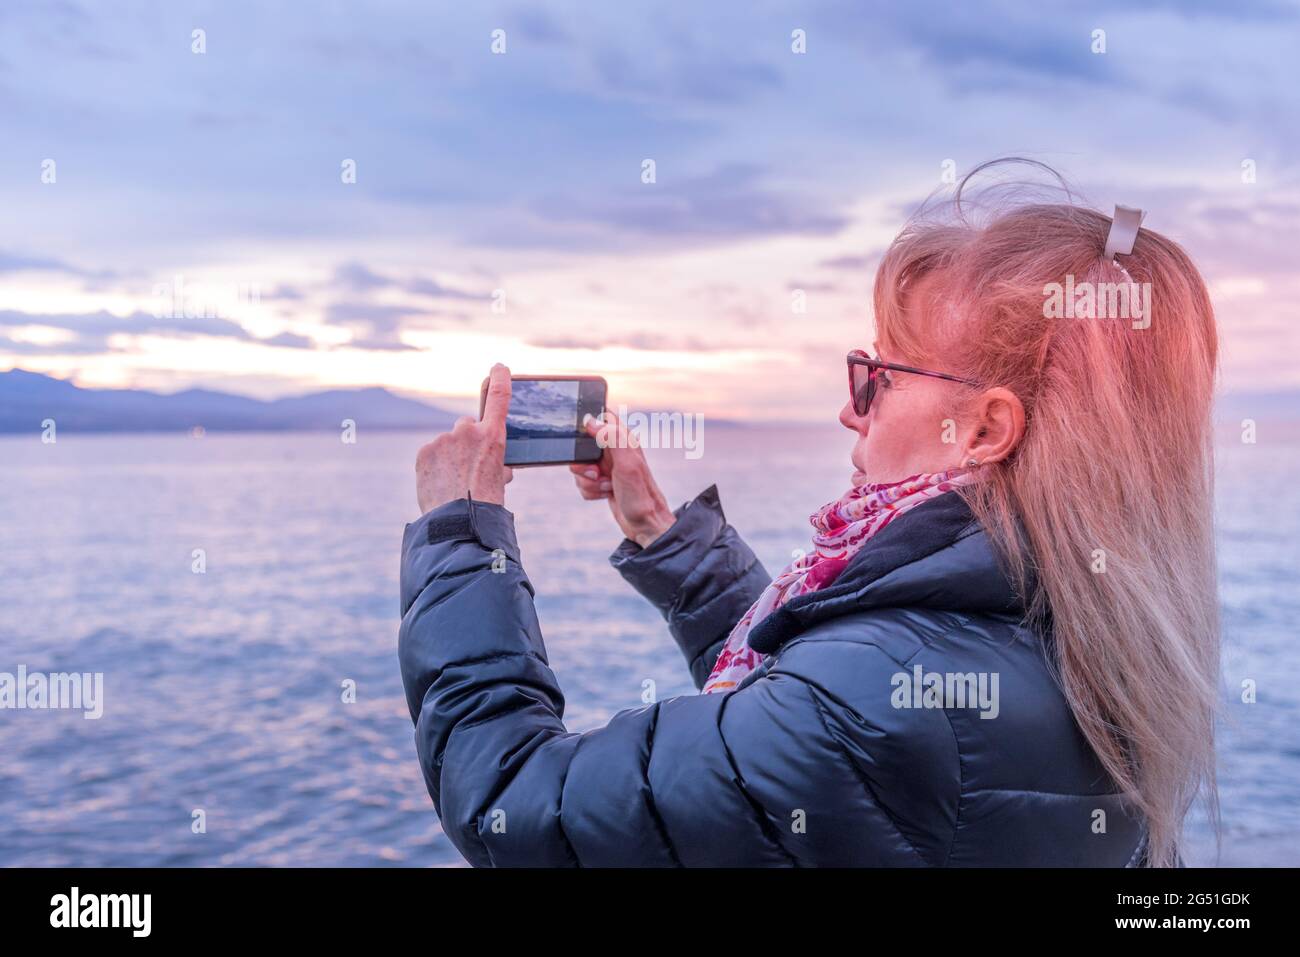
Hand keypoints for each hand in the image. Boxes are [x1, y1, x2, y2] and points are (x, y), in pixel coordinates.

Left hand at [415, 363, 513, 513]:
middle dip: (467, 441)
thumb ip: (495, 461)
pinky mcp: (424, 451)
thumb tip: (494, 464)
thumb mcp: (499, 478)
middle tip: (467, 467)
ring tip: (453, 483)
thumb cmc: (485, 504)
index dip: (499, 378)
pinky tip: (440, 483)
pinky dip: (434, 465)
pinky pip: (431, 453)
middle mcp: (468, 431)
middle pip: (467, 425)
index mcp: (493, 436)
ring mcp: (444, 440)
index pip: (499, 397)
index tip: (498, 367)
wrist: (460, 521)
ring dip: (449, 456)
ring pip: (447, 443)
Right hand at [569, 408, 675, 547]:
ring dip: (589, 482)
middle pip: (582, 447)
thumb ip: (611, 439)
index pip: (600, 418)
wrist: (645, 525)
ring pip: (580, 468)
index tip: (589, 447)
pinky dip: (591, 491)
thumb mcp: (627, 464)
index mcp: (623, 440)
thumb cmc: (642, 496)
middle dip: (584, 464)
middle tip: (599, 473)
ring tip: (607, 486)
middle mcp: (614, 451)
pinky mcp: (602, 482)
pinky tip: (606, 494)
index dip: (588, 427)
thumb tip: (591, 420)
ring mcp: (607, 467)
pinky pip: (583, 483)